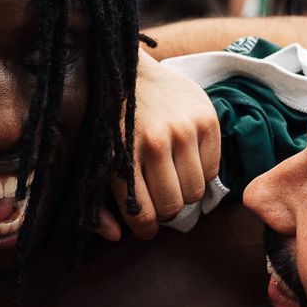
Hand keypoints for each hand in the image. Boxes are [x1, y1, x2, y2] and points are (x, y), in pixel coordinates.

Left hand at [94, 48, 221, 241]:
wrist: (126, 68)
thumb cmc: (107, 120)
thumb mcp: (93, 159)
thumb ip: (97, 203)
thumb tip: (116, 237)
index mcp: (123, 154)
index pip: (142, 213)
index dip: (145, 229)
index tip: (145, 227)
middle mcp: (157, 142)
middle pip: (173, 206)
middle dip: (165, 211)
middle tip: (158, 199)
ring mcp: (185, 129)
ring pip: (196, 191)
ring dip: (184, 193)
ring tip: (172, 179)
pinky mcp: (207, 118)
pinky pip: (213, 169)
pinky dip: (201, 172)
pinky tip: (185, 159)